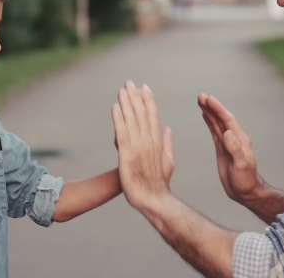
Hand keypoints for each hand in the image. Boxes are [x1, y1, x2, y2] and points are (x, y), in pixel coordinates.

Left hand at [111, 81, 173, 210]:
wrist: (153, 199)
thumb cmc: (160, 182)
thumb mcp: (168, 160)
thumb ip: (167, 143)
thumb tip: (168, 129)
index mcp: (158, 140)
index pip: (153, 115)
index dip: (148, 100)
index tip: (144, 87)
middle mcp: (149, 140)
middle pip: (141, 113)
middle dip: (135, 97)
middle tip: (129, 82)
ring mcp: (138, 146)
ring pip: (131, 119)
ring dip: (125, 103)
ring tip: (121, 90)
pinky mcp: (126, 154)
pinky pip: (121, 132)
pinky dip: (118, 119)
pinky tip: (115, 107)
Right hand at [198, 94, 262, 204]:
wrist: (245, 192)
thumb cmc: (245, 180)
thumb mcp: (241, 165)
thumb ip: (235, 149)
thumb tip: (227, 132)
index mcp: (240, 139)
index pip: (227, 120)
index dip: (218, 109)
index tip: (208, 99)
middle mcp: (234, 138)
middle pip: (221, 118)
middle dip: (211, 107)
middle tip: (200, 96)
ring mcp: (228, 143)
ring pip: (217, 123)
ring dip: (209, 112)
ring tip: (200, 101)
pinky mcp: (222, 148)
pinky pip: (215, 131)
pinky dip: (209, 122)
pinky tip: (205, 115)